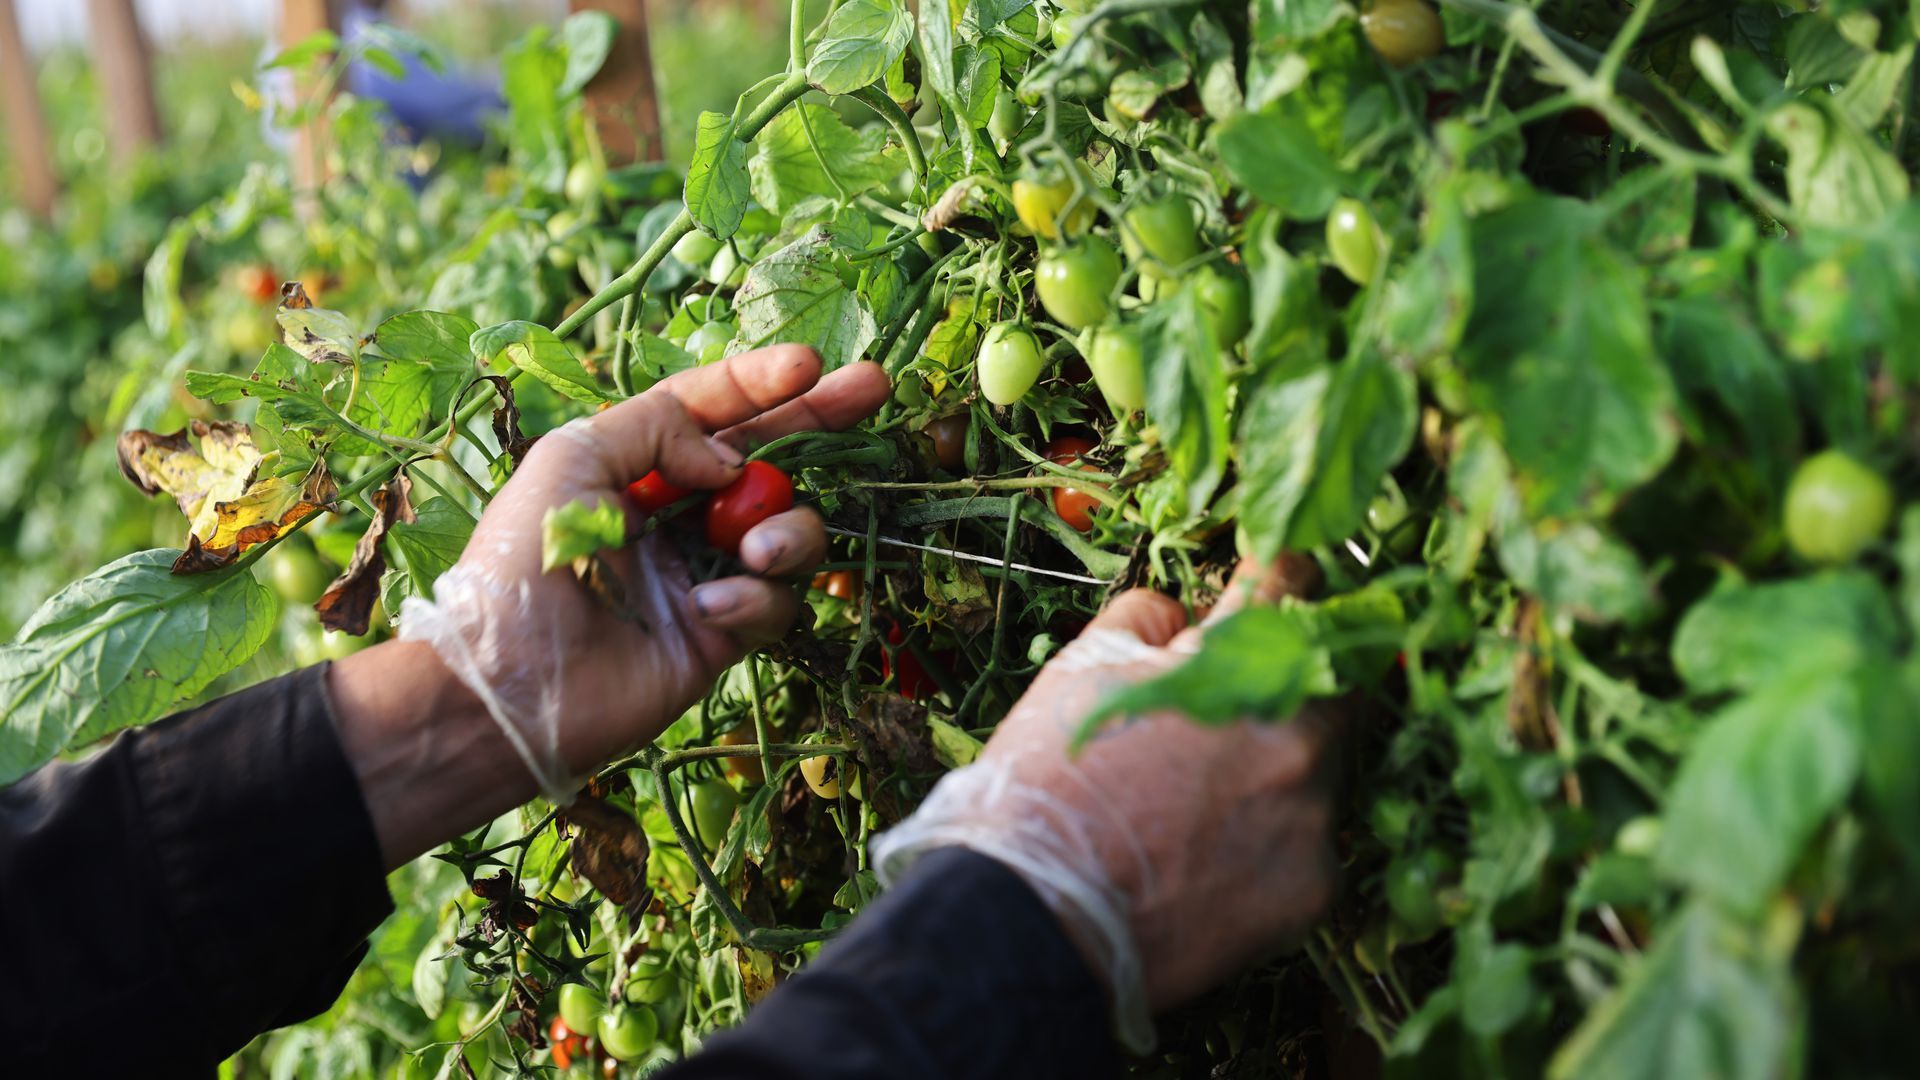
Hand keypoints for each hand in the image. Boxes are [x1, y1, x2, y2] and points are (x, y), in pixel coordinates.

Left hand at [332, 346, 888, 864]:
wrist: (509, 684)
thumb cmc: (521, 561)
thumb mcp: (573, 459)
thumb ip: (658, 428)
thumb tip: (733, 460)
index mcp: (634, 467)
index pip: (709, 412)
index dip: (760, 383)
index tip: (812, 363)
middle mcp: (676, 514)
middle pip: (768, 457)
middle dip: (820, 420)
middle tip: (873, 385)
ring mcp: (704, 573)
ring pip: (789, 530)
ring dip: (790, 530)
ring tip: (757, 550)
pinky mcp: (721, 635)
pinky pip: (774, 601)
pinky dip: (753, 598)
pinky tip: (712, 607)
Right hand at [871, 557, 1338, 1047]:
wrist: (1035, 914)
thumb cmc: (1050, 785)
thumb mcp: (1080, 668)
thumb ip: (1148, 620)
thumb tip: (1186, 620)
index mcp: (1240, 661)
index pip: (1293, 584)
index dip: (1283, 576)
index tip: (1280, 579)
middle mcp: (1295, 730)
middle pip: (1333, 678)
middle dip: (1293, 678)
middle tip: (1239, 698)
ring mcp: (1314, 813)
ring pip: (1327, 765)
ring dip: (1283, 761)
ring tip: (1207, 793)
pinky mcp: (1315, 886)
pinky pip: (1312, 842)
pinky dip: (1274, 838)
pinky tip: (1213, 853)